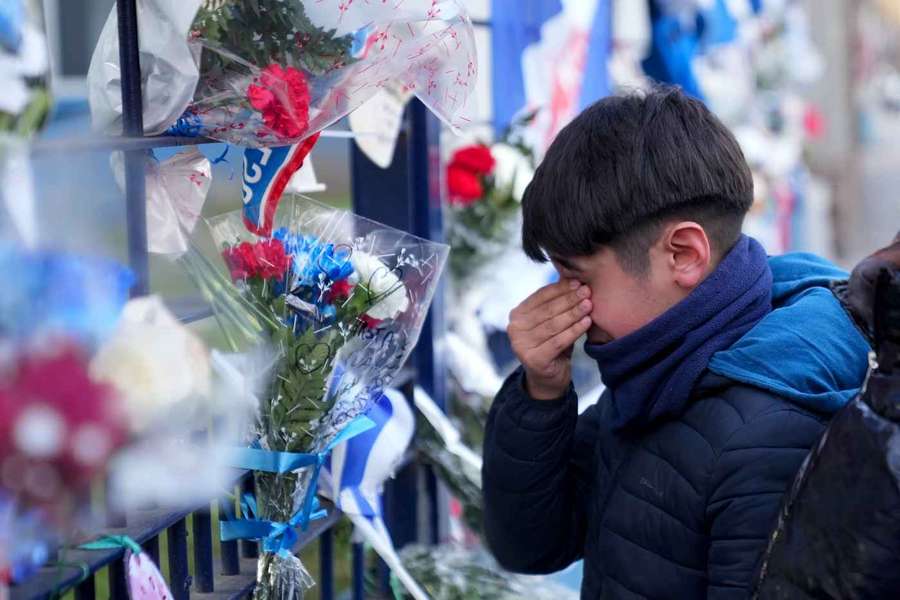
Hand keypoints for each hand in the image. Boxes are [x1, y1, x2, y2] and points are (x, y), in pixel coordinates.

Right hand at [507, 279, 592, 399]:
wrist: (549, 377)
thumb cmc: (553, 343)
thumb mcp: (553, 320)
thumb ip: (557, 301)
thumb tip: (570, 273)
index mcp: (516, 315)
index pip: (540, 297)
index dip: (560, 288)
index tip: (579, 282)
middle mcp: (514, 329)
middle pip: (548, 310)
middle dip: (570, 299)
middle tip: (588, 291)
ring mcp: (521, 345)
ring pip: (554, 325)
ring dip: (574, 313)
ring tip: (590, 305)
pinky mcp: (533, 359)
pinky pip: (559, 340)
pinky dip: (575, 330)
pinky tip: (587, 322)